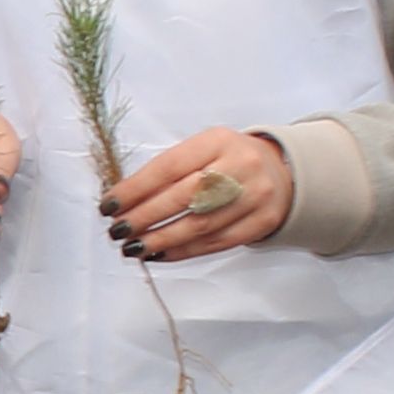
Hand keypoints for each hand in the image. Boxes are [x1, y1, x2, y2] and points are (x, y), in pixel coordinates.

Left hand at [108, 126, 293, 262]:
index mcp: (218, 140)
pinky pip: (215, 242)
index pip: (169, 166)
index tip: (110, 204)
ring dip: (160, 239)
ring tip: (133, 247)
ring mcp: (254, 196)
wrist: (283, 171)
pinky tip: (159, 253)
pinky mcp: (261, 223)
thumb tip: (125, 200)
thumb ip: (170, 169)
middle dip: (145, 217)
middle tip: (118, 229)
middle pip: (184, 197)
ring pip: (199, 225)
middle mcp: (240, 166)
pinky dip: (183, 251)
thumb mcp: (204, 149)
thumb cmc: (229, 160)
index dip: (136, 189)